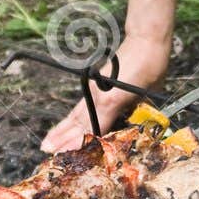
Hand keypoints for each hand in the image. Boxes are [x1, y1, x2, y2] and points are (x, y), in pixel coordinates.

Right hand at [39, 34, 170, 153]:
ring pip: (74, 116)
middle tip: (48, 156)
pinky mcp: (94, 85)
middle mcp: (98, 96)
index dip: (79, 145)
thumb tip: (128, 128)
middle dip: (63, 142)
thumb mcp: (148, 95)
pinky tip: (63, 127)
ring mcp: (94, 90)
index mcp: (111, 101)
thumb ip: (136, 114)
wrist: (145, 40)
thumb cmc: (151, 66)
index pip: (93, 130)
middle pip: (78, 124)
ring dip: (60, 131)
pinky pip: (79, 107)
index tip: (66, 157)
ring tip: (46, 144)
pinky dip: (69, 120)